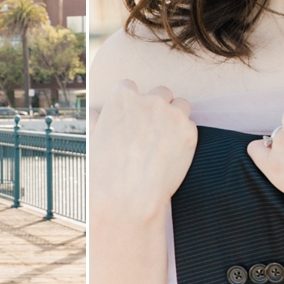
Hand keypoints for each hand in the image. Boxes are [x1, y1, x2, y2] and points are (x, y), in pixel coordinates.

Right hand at [89, 80, 196, 225]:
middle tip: (153, 129)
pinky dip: (184, 137)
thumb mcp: (93, 140)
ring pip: (181, 105)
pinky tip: (173, 153)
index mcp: (123, 98)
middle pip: (161, 92)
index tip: (133, 117)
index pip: (130, 86)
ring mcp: (172, 115)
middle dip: (158, 106)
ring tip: (167, 139)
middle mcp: (149, 101)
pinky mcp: (189, 132)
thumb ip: (97, 121)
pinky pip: (190, 127)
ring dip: (176, 117)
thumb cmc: (105, 172)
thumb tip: (96, 113)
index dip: (132, 103)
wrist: (127, 197)